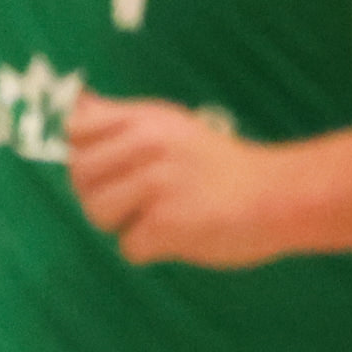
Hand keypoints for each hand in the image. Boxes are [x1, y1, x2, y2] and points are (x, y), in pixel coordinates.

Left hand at [66, 93, 306, 267]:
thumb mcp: (168, 127)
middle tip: (141, 198)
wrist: (279, 196)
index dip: (82, 153)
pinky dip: (151, 249)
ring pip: (97, 212)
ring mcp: (158, 182)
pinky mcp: (167, 221)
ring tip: (162, 214)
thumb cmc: (216, 167)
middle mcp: (148, 144)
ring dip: (125, 223)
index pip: (75, 129)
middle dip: (100, 194)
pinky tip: (180, 232)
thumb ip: (117, 120)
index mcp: (145, 118)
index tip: (111, 166)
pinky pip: (128, 246)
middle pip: (80, 175)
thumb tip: (72, 102)